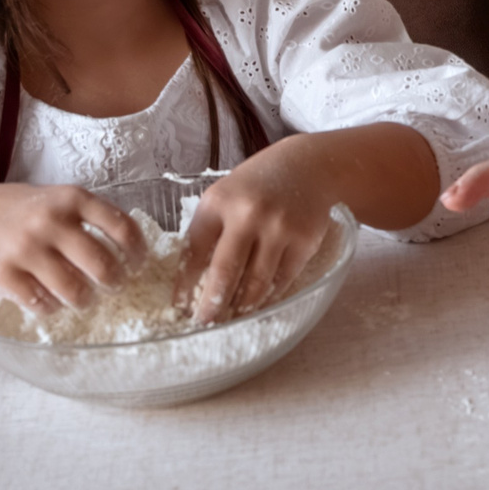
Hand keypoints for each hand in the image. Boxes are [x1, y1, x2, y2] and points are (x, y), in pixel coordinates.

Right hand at [0, 185, 145, 317]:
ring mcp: (25, 248)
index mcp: (71, 198)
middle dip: (114, 281)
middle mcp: (50, 221)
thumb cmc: (20, 210)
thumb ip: (89, 215)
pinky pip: (41, 302)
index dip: (137, 250)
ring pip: (73, 290)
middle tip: (114, 285)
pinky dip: (52, 307)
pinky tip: (53, 303)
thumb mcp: (56, 198)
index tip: (139, 263)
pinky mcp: (3, 274)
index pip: (121, 226)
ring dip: (85, 300)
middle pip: (101, 264)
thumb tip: (130, 246)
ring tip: (84, 299)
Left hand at [182, 141, 343, 321]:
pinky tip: (259, 303)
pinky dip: (269, 295)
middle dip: (211, 304)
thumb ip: (211, 229)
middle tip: (204, 323)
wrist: (308, 166)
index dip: (185, 283)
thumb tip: (195, 281)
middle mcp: (248, 214)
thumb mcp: (225, 195)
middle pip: (224, 272)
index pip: (194, 251)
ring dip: (241, 305)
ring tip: (232, 318)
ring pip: (256, 282)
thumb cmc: (257, 186)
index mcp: (219, 202)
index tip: (179, 306)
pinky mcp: (305, 241)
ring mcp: (279, 228)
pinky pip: (282, 279)